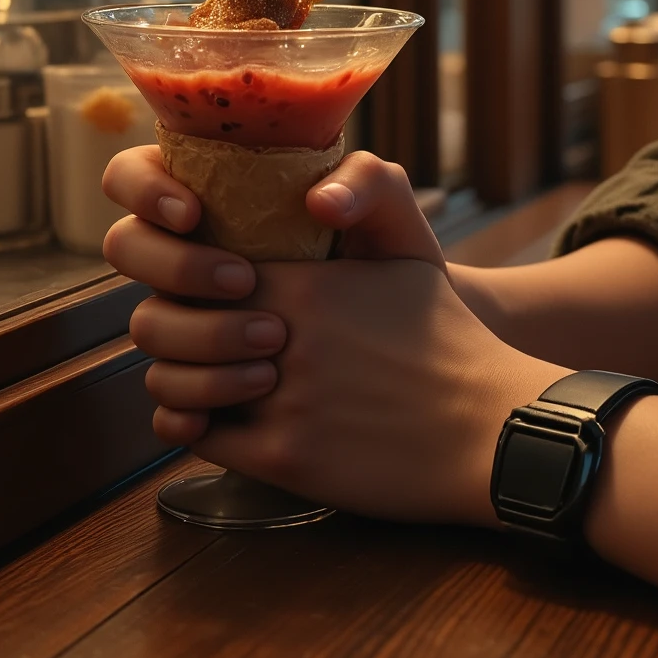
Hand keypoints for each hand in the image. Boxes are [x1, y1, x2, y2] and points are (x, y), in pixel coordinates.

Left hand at [103, 146, 555, 520]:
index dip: (187, 277)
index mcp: (305, 285)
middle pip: (167, 325)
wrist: (490, 426)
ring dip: (178, 380)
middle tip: (188, 334)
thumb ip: (361, 208)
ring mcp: (280, 400)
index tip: (203, 288)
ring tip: (197, 379)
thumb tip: (313, 199)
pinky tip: (209, 418)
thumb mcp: (408, 255)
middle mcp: (282, 339)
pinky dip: (193, 426)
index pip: (197, 270)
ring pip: (174, 384)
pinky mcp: (284, 458)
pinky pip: (200, 438)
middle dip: (170, 329)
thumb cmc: (449, 338)